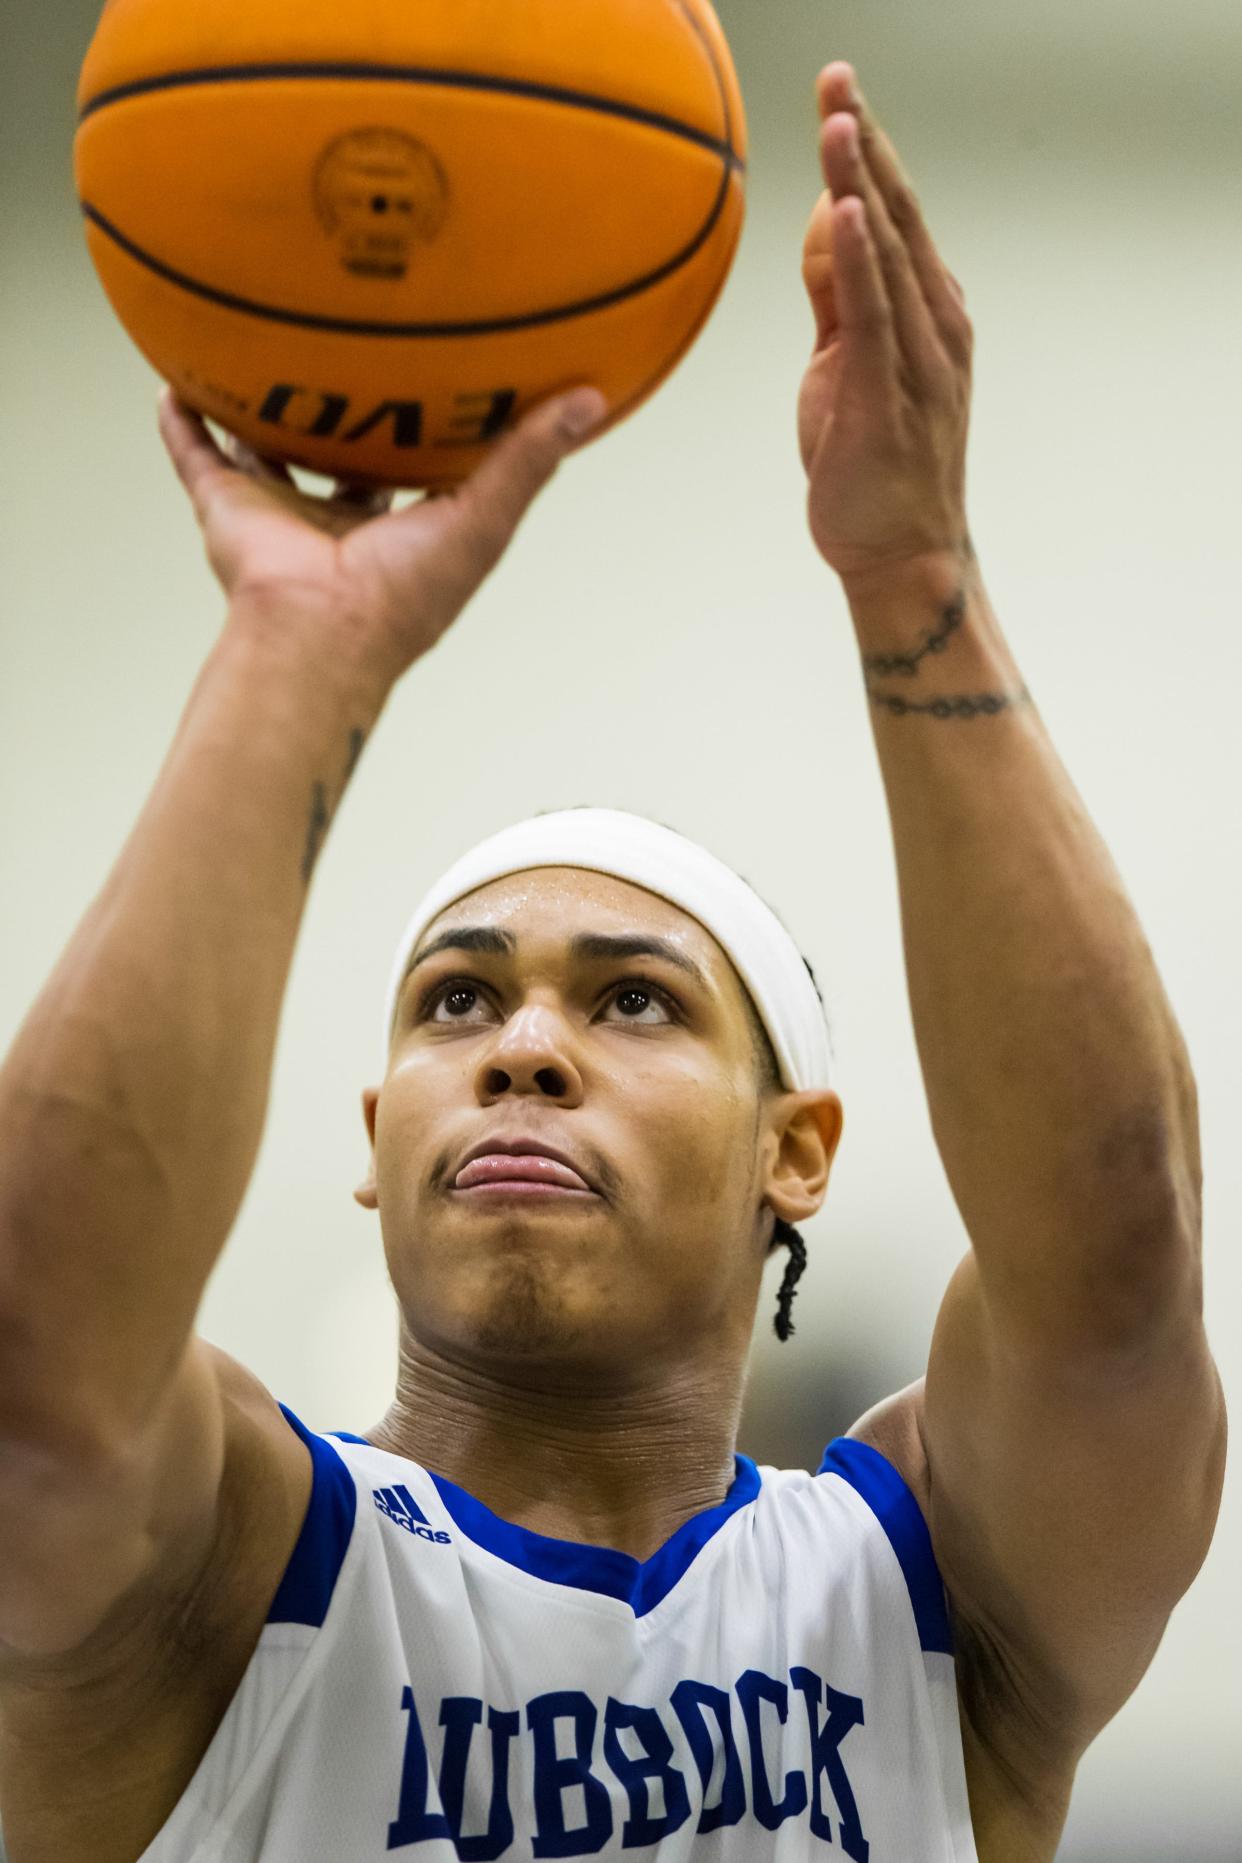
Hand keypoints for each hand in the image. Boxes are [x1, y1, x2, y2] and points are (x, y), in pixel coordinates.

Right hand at [158, 385, 606, 680]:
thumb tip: (593, 400)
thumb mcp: (485, 516)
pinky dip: (182, 424)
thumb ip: (531, 458)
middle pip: (340, 455)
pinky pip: (196, 456)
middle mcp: (338, 517)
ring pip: (265, 451)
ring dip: (257, 413)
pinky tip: (174, 384)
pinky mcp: (228, 507)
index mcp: (400, 525)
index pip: (419, 465)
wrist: (321, 633)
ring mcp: (280, 511)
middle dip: (345, 415)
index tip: (443, 374)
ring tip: (253, 357)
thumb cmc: (407, 595)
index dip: (431, 424)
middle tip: (349, 354)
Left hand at [798, 64, 974, 593]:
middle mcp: (933, 323)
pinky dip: (864, 262)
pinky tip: (850, 212)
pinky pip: (875, 317)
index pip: (891, 213)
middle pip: (896, 215)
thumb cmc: (870, 461)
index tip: (839, 92)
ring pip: (889, 255)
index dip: (866, 150)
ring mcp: (917, 359)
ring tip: (841, 122)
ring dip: (864, 184)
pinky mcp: (886, 395)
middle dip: (866, 143)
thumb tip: (831, 213)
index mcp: (924, 310)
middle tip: (838, 79)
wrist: (899, 552)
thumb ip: (838, 289)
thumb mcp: (842, 361)